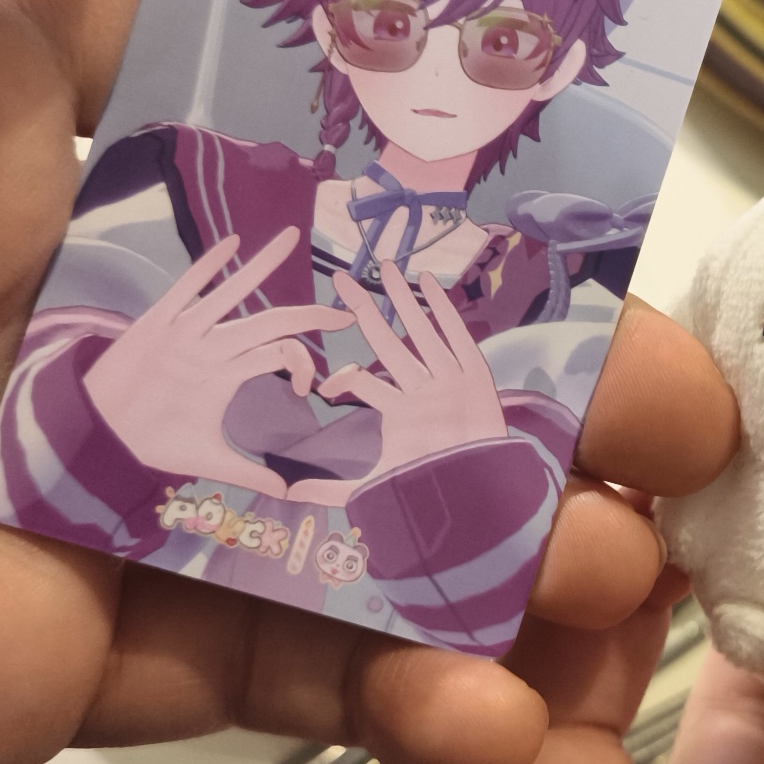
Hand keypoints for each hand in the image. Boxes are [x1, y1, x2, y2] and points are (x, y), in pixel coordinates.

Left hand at [0, 0, 740, 763]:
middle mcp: (23, 271)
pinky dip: (379, 692)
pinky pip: (240, 665)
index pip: (243, 51)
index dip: (429, 83)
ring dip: (489, 531)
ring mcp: (38, 474)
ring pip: (323, 484)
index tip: (593, 135)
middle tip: (673, 404)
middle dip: (524, 345)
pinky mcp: (21, 659)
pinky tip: (478, 714)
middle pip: (336, 284)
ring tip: (614, 574)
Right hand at [82, 227, 353, 496]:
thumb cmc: (152, 441)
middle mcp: (213, 347)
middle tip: (345, 309)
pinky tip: (231, 243)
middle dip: (306, 314)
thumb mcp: (208, 459)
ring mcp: (187, 332)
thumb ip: (248, 472)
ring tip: (291, 236)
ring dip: (262, 265)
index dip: (303, 364)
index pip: (278, 354)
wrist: (102, 434)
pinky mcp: (157, 324)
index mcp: (228, 372)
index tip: (315, 388)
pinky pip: (186, 289)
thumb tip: (287, 495)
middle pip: (268, 321)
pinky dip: (207, 267)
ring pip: (233, 294)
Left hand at [285, 261, 508, 502]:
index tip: (323, 388)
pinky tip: (427, 283)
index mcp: (399, 411)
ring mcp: (447, 379)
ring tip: (386, 268)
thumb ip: (332, 491)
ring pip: (420, 331)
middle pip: (388, 342)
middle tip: (341, 280)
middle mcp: (421, 389)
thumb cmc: (431, 486)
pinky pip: (456, 336)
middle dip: (365, 310)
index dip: (344, 380)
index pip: (364, 383)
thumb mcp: (375, 486)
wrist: (476, 490)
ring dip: (402, 300)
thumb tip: (287, 494)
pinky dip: (443, 310)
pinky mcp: (474, 376)